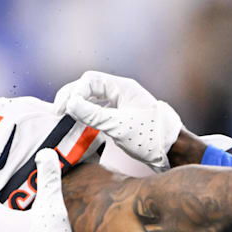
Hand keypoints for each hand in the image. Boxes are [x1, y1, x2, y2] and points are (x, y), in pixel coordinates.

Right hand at [54, 71, 184, 170]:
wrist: (173, 151)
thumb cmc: (151, 137)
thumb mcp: (119, 126)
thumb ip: (93, 115)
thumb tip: (70, 104)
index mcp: (123, 87)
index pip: (90, 80)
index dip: (74, 92)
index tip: (64, 109)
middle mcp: (122, 92)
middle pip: (89, 87)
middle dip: (72, 97)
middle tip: (58, 112)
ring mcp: (122, 104)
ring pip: (93, 98)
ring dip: (78, 105)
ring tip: (65, 117)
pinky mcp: (122, 116)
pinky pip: (99, 109)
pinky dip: (87, 114)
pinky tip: (79, 123)